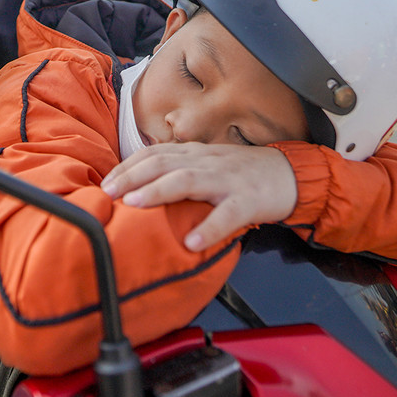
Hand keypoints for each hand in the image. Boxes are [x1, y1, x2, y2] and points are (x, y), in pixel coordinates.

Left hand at [101, 144, 296, 250]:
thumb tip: (141, 186)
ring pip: (189, 180)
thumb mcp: (208, 166)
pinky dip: (209, 228)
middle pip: (164, 163)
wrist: (290, 175)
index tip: (106, 182)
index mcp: (196, 154)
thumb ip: (180, 171)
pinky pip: (227, 215)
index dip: (128, 165)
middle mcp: (207, 162)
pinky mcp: (248, 201)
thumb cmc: (243, 174)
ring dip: (158, 191)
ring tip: (135, 205)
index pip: (155, 153)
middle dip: (132, 176)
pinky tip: (192, 243)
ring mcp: (227, 180)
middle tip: (108, 192)